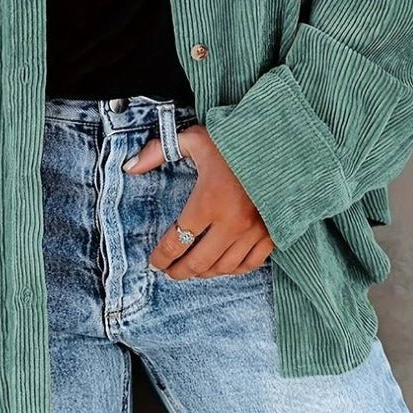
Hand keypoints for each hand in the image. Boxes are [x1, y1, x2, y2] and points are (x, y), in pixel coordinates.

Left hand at [123, 123, 274, 278]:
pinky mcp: (272, 232)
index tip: (154, 262)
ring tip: (192, 269)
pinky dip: (233, 270)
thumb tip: (130, 166)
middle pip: (198, 262)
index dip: (162, 256)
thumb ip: (159, 151)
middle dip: (179, 271)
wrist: (282, 140)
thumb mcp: (194, 139)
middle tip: (169, 272)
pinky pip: (250, 264)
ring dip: (204, 273)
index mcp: (208, 200)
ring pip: (223, 268)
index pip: (177, 240)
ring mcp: (254, 230)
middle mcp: (231, 222)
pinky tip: (223, 266)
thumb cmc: (235, 139)